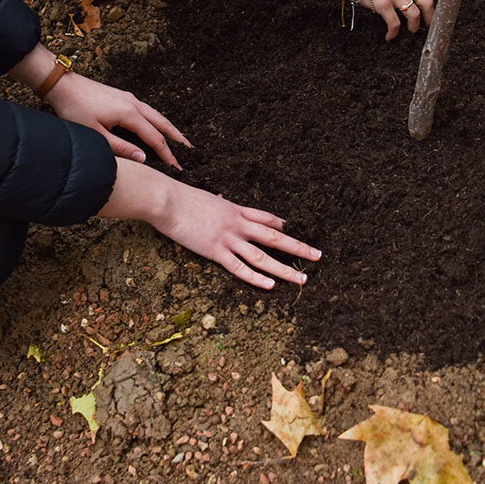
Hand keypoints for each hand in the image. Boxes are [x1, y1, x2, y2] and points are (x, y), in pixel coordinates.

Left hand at [44, 73, 190, 168]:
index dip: (167, 153)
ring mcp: (128, 98)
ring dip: (168, 127)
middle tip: (189, 149)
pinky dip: (156, 119)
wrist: (62, 84)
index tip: (177, 166)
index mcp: (129, 114)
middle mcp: (133, 104)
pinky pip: (146, 110)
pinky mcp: (121, 96)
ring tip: (178, 137)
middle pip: (162, 122)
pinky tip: (155, 124)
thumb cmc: (75, 109)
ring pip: (155, 114)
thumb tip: (143, 158)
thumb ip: (121, 148)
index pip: (155, 138)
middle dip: (176, 137)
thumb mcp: (96, 134)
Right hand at [154, 176, 318, 288]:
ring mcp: (229, 238)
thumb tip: (219, 198)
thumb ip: (216, 202)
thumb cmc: (181, 197)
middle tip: (317, 256)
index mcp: (235, 209)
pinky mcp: (215, 251)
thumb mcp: (206, 198)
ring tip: (302, 279)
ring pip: (263, 256)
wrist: (167, 200)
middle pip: (274, 237)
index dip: (280, 224)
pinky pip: (239, 268)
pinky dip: (256, 278)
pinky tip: (271, 285)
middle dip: (297, 248)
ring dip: (284, 269)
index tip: (291, 228)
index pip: (265, 217)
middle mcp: (238, 224)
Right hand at [335, 0, 434, 40]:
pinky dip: (394, 32)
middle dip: (430, 16)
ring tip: (410, 32)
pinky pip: (395, 23)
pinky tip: (390, 36)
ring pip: (414, 14)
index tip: (423, 11)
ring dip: (414, 26)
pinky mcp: (383, 4)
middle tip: (428, 25)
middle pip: (426, 1)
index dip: (424, 2)